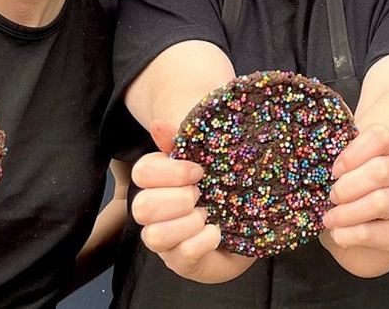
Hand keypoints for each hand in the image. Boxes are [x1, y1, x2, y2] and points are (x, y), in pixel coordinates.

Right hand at [130, 122, 253, 282]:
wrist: (247, 226)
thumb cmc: (222, 191)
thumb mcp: (209, 162)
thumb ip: (184, 144)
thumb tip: (160, 124)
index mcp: (158, 184)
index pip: (141, 173)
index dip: (170, 171)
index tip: (199, 171)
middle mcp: (154, 215)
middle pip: (141, 206)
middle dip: (178, 199)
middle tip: (202, 195)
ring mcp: (166, 242)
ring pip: (154, 236)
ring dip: (187, 223)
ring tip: (208, 216)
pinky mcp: (182, 263)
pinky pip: (183, 255)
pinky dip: (204, 241)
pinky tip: (217, 232)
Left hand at [320, 125, 388, 276]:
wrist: (359, 235)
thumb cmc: (345, 195)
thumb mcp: (337, 172)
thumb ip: (330, 152)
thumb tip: (310, 129)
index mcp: (387, 150)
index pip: (380, 137)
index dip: (354, 152)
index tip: (333, 170)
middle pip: (381, 170)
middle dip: (348, 186)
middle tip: (330, 196)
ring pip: (381, 201)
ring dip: (347, 212)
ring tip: (330, 218)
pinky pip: (378, 232)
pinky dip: (352, 234)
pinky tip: (339, 234)